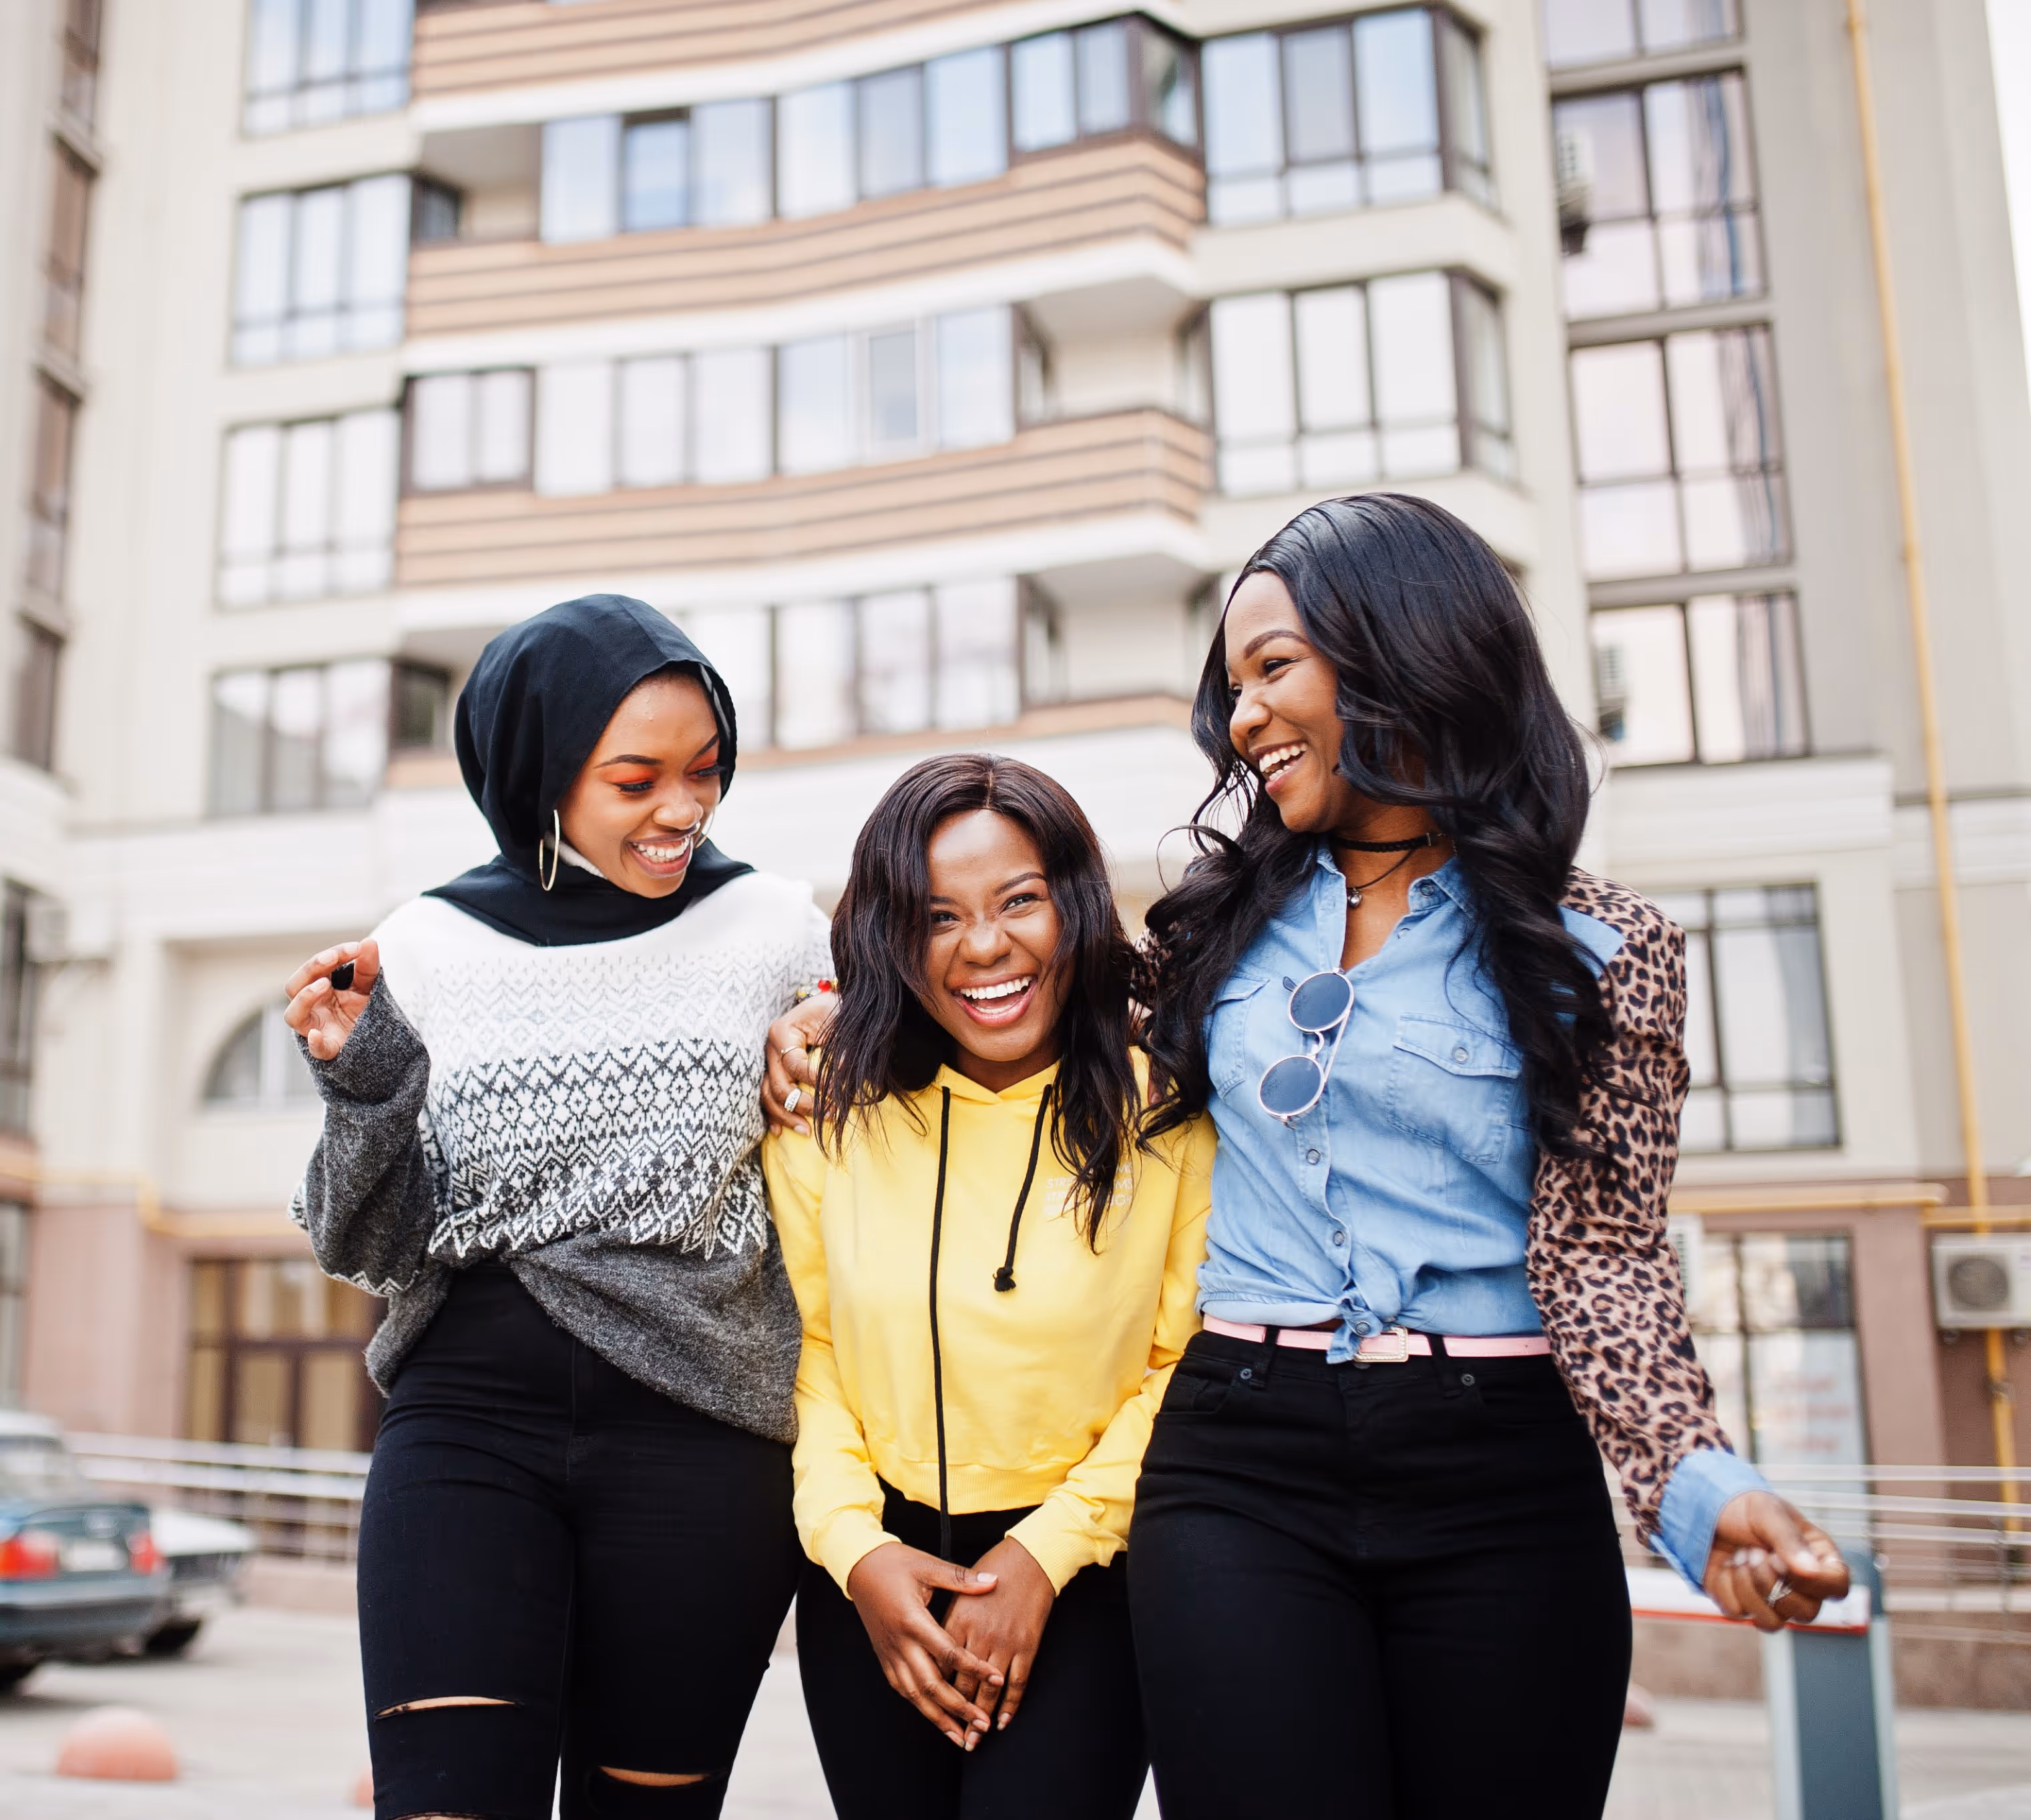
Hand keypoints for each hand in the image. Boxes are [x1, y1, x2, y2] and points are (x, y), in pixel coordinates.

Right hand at [282, 941, 379, 1060]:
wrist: (376, 1042)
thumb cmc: (362, 1010)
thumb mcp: (368, 986)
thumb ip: (367, 967)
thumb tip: (369, 941)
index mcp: (317, 989)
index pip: (314, 968)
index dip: (331, 955)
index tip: (355, 948)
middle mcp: (310, 1008)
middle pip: (293, 987)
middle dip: (311, 968)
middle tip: (332, 957)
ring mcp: (315, 1028)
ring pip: (293, 1015)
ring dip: (305, 997)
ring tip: (324, 984)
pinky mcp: (328, 1050)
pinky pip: (315, 1049)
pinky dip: (314, 1042)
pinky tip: (317, 1034)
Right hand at [762, 994, 834, 1134]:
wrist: (832, 1005)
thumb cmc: (836, 1010)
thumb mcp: (840, 1021)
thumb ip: (841, 1046)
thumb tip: (843, 1070)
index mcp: (782, 1032)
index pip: (795, 1066)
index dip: (817, 1082)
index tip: (839, 1091)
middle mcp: (770, 1048)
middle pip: (778, 1086)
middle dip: (803, 1105)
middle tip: (829, 1114)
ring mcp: (768, 1062)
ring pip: (768, 1096)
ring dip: (786, 1116)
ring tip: (807, 1131)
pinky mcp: (773, 1072)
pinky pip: (767, 1097)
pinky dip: (773, 1116)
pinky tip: (780, 1132)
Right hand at [845, 1542, 1002, 1747]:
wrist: (858, 1566)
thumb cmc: (893, 1563)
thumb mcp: (928, 1565)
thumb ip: (961, 1578)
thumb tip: (993, 1581)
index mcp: (913, 1620)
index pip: (948, 1653)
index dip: (974, 1669)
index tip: (997, 1679)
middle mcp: (900, 1643)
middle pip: (931, 1685)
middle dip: (958, 1708)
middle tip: (982, 1724)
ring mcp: (889, 1653)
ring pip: (914, 1695)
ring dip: (938, 1717)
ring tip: (960, 1735)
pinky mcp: (884, 1657)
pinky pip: (902, 1688)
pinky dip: (919, 1705)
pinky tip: (933, 1716)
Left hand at [944, 1537, 1055, 1731]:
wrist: (1031, 1557)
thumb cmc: (995, 1566)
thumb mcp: (961, 1586)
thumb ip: (948, 1617)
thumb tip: (934, 1641)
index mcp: (957, 1620)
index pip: (941, 1663)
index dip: (935, 1689)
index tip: (931, 1708)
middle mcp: (979, 1635)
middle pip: (963, 1683)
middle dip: (956, 1713)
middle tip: (954, 1736)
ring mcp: (1004, 1642)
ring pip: (989, 1689)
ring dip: (982, 1717)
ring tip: (976, 1739)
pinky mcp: (1026, 1645)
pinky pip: (1017, 1682)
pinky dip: (1010, 1704)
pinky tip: (1004, 1720)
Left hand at [1702, 1491, 1849, 1631]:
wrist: (1705, 1511)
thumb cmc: (1744, 1509)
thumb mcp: (1767, 1511)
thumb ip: (1789, 1539)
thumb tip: (1812, 1571)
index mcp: (1817, 1558)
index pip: (1837, 1586)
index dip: (1814, 1582)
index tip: (1781, 1560)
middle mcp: (1800, 1586)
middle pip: (1806, 1613)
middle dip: (1772, 1583)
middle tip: (1754, 1552)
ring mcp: (1772, 1599)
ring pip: (1772, 1622)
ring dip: (1748, 1587)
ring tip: (1739, 1557)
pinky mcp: (1742, 1604)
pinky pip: (1738, 1612)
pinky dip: (1725, 1587)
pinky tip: (1725, 1565)